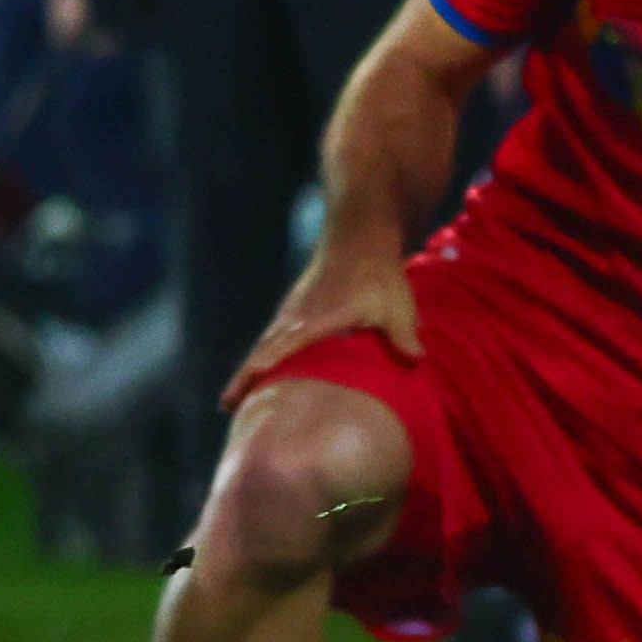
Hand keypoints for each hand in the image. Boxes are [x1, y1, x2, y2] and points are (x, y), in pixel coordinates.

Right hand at [229, 246, 420, 399]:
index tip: (249, 382)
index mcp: (319, 318)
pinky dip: (261, 356)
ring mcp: (292, 311)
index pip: (285, 345)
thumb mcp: (397, 304)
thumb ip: (404, 336)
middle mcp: (297, 316)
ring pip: (264, 345)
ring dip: (248, 369)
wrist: (358, 236)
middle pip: (262, 350)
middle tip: (226, 405)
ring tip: (234, 397)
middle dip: (243, 377)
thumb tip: (415, 361)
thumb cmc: (378, 272)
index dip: (266, 365)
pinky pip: (271, 337)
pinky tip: (258, 371)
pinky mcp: (295, 309)